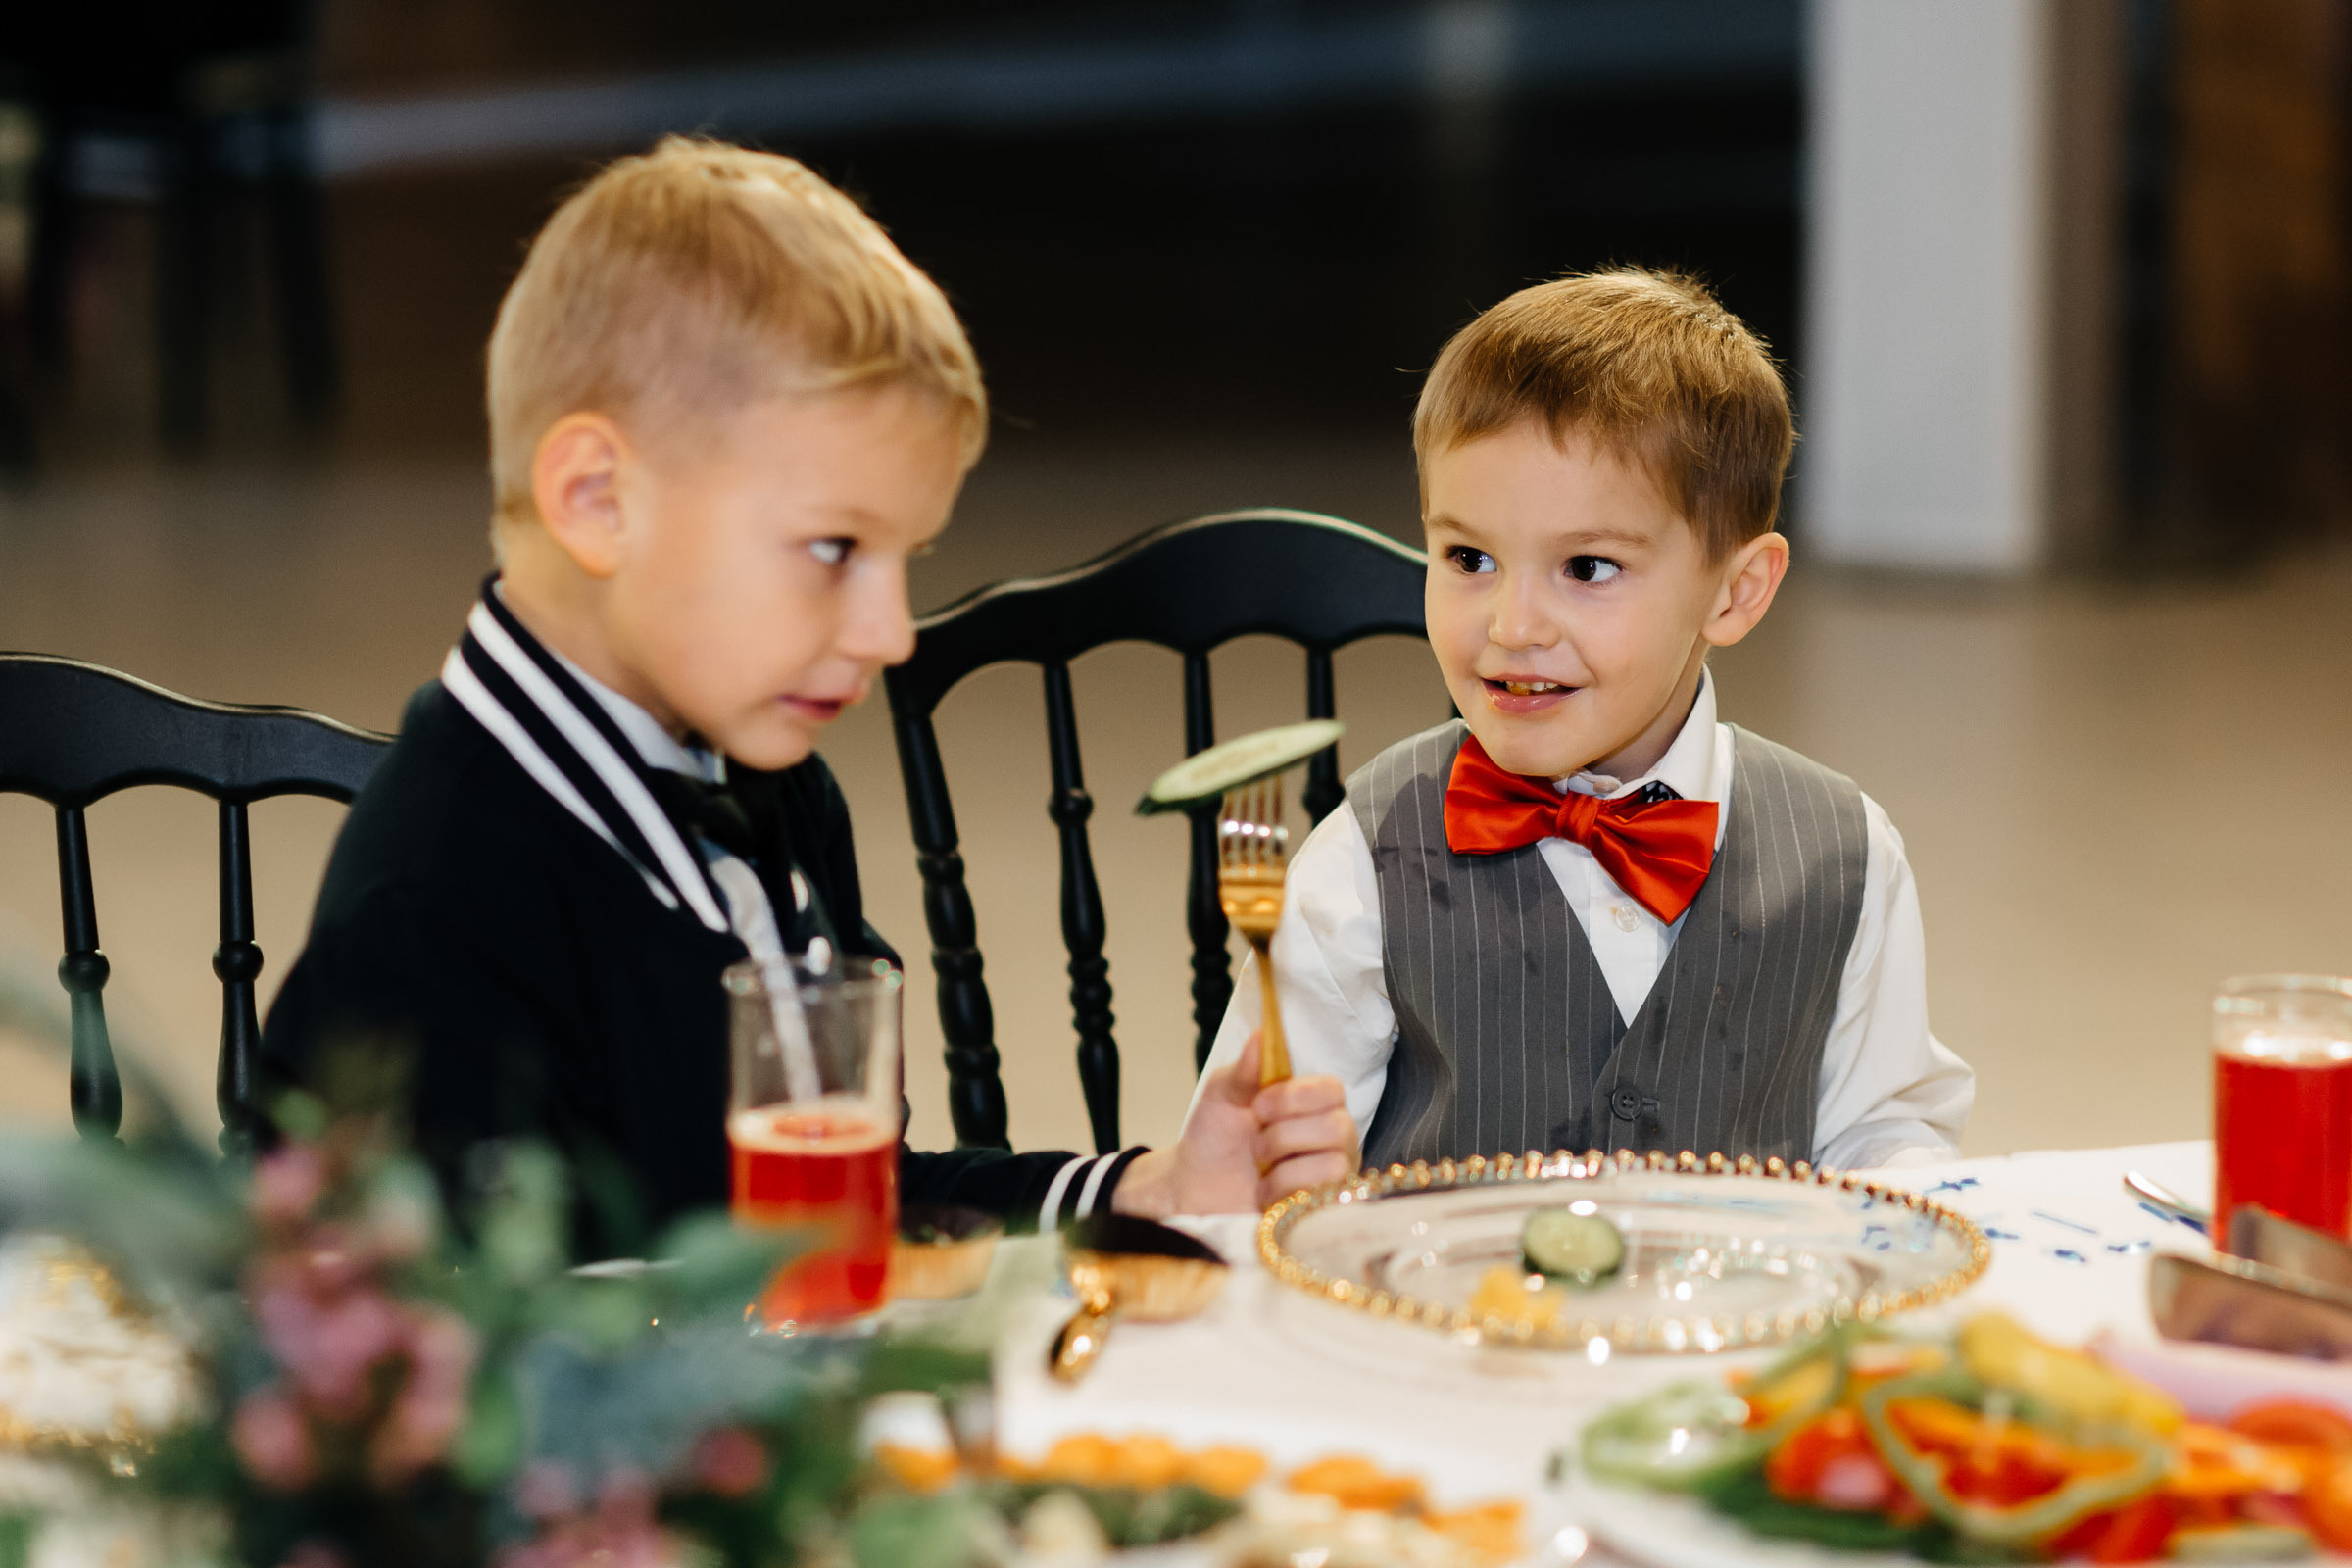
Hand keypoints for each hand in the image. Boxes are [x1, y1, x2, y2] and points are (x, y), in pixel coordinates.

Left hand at [1112, 1032, 1359, 1216]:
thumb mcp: (1221, 1097)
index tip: (1258, 1106)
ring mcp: (1331, 1174)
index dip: (1296, 1097)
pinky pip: (1322, 1196)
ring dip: (1283, 1168)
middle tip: (1257, 1144)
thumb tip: (1261, 1036)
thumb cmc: (1213, 1141)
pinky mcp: (1324, 1206)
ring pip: (1333, 1164)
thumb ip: (1243, 1070)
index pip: (1332, 1089)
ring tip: (1261, 1171)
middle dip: (1285, 1136)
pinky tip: (1267, 1194)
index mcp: (1309, 1102)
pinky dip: (1284, 1192)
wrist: (1193, 1191)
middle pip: (1338, 1126)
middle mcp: (1330, 1136)